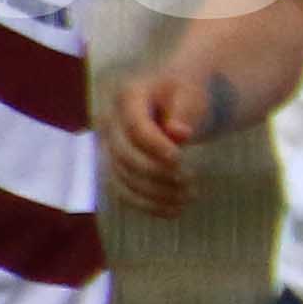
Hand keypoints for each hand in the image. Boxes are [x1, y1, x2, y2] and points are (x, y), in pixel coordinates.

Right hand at [103, 64, 234, 221]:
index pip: (135, 127)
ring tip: (189, 196)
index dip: (155, 146)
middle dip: (157, 173)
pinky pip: (123, 192)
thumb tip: (177, 132)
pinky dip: (147, 205)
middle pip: (125, 156)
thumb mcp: (193, 94)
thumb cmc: (187, 93)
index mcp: (128, 96)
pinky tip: (174, 210)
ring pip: (123, 178)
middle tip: (189, 179)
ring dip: (155, 193)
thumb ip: (186, 110)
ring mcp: (109, 147)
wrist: (179, 99)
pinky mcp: (115, 168)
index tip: (179, 159)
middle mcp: (111, 122)